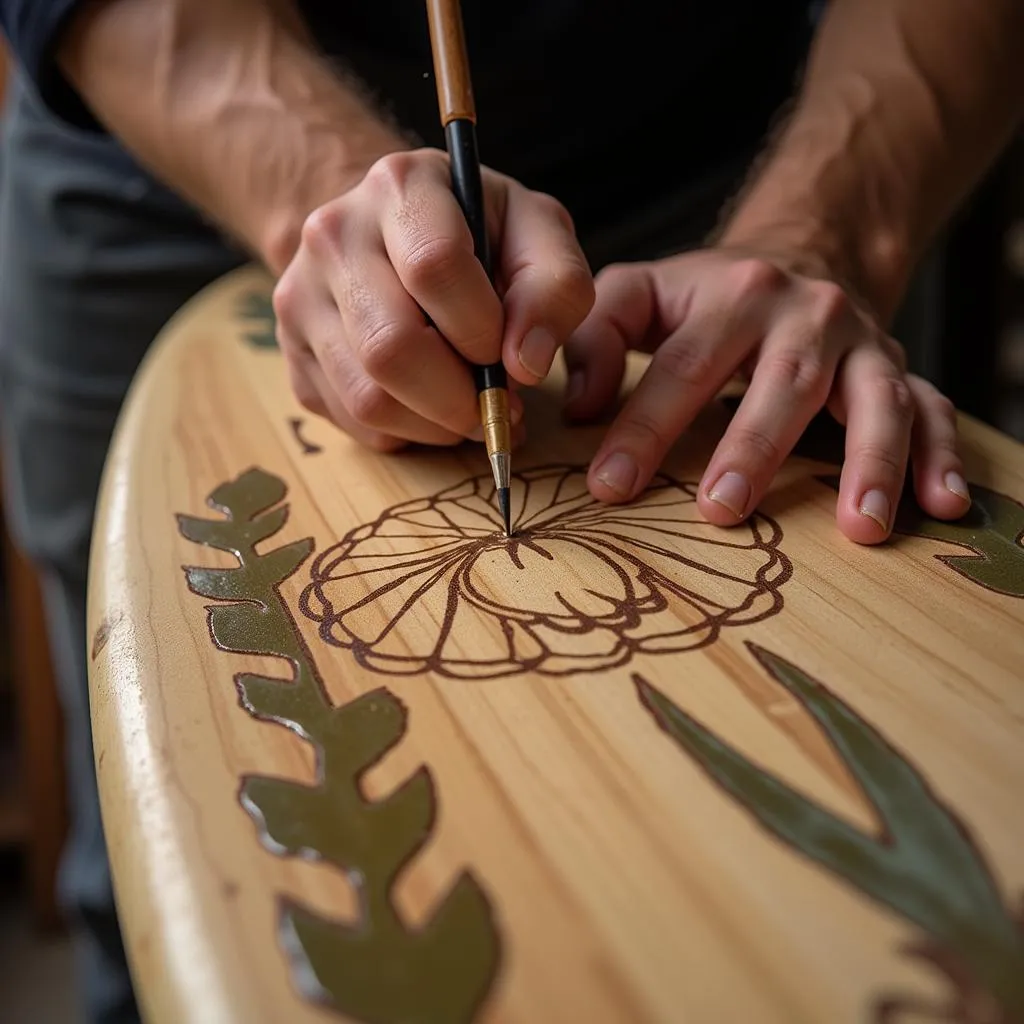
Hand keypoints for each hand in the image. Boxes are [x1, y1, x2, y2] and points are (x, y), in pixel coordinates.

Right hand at [272, 148, 594, 450]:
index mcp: (400, 186)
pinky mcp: (292, 352)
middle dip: (459, 399)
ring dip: (436, 425)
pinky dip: (406, 432)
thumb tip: (524, 364)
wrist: (399, 232)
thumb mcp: (539, 235)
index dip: (481, 329)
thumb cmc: (482, 235)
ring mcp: (301, 296)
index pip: (433, 267)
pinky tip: (430, 405)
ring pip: (368, 397)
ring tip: (469, 409)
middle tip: (498, 407)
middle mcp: (333, 234)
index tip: (507, 351)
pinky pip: (352, 422)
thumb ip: (556, 288)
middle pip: (390, 347)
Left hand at [563, 249, 970, 543]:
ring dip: (871, 464)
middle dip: (753, 449)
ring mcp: (862, 344)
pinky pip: (931, 411)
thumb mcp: (643, 293)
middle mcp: (807, 314)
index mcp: (733, 296)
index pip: (683, 366)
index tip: (611, 486)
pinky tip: (943, 507)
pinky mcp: (898, 370)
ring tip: (860, 529)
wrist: (798, 259)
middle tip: (722, 511)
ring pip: (875, 400)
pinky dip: (942, 456)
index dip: (644, 427)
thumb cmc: (705, 298)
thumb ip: (597, 337)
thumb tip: (577, 410)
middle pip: (782, 384)